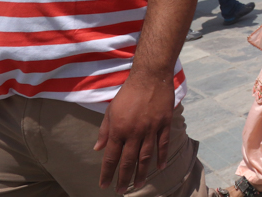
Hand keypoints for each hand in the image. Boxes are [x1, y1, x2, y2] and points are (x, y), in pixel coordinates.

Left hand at [94, 72, 173, 191]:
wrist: (150, 77)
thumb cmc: (128, 93)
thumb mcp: (111, 110)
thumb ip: (105, 131)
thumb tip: (97, 148)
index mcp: (119, 129)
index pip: (111, 157)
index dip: (107, 172)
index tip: (104, 184)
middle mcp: (134, 132)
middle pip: (128, 161)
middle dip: (124, 178)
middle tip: (121, 191)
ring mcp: (151, 129)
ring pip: (146, 157)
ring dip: (142, 173)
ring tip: (138, 185)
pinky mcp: (164, 124)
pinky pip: (163, 144)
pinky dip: (162, 157)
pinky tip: (160, 167)